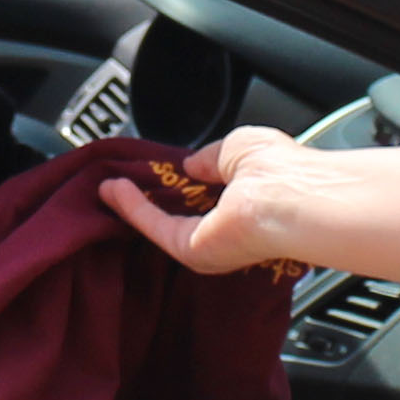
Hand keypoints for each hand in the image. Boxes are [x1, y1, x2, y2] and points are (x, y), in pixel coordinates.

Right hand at [101, 125, 311, 271]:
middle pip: (182, 215)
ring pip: (164, 225)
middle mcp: (229, 229)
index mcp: (245, 202)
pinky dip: (133, 208)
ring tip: (108, 185)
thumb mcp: (238, 147)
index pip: (208, 196)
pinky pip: (156, 228)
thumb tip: (191, 163)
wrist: (291, 197)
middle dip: (152, 197)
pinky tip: (114, 189)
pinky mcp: (194, 252)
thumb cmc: (280, 169)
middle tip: (123, 180)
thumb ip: (210, 156)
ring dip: (134, 205)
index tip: (157, 170)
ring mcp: (211, 244)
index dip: (181, 182)